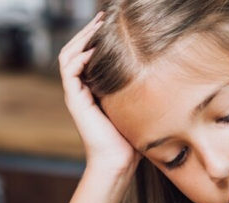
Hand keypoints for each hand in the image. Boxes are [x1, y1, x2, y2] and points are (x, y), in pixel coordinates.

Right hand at [59, 11, 140, 175]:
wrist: (118, 161)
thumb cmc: (131, 139)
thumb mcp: (137, 106)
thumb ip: (138, 89)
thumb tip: (160, 72)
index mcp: (93, 88)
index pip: (88, 55)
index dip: (96, 38)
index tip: (112, 24)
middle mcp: (82, 88)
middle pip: (76, 50)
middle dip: (88, 32)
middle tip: (102, 17)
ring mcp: (76, 93)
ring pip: (69, 55)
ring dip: (81, 38)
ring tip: (97, 26)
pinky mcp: (75, 100)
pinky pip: (70, 70)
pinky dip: (80, 56)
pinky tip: (95, 50)